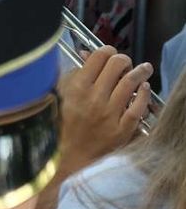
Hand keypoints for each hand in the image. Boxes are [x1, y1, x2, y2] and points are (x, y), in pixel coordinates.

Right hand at [57, 45, 152, 175]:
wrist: (70, 157)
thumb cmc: (64, 125)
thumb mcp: (62, 96)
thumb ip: (74, 74)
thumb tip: (88, 55)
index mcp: (76, 88)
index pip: (98, 57)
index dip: (107, 51)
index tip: (110, 54)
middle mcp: (93, 98)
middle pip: (117, 65)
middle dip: (124, 60)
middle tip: (125, 64)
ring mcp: (109, 114)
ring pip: (131, 82)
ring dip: (141, 71)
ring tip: (144, 69)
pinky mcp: (122, 129)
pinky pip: (138, 106)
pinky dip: (144, 93)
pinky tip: (144, 87)